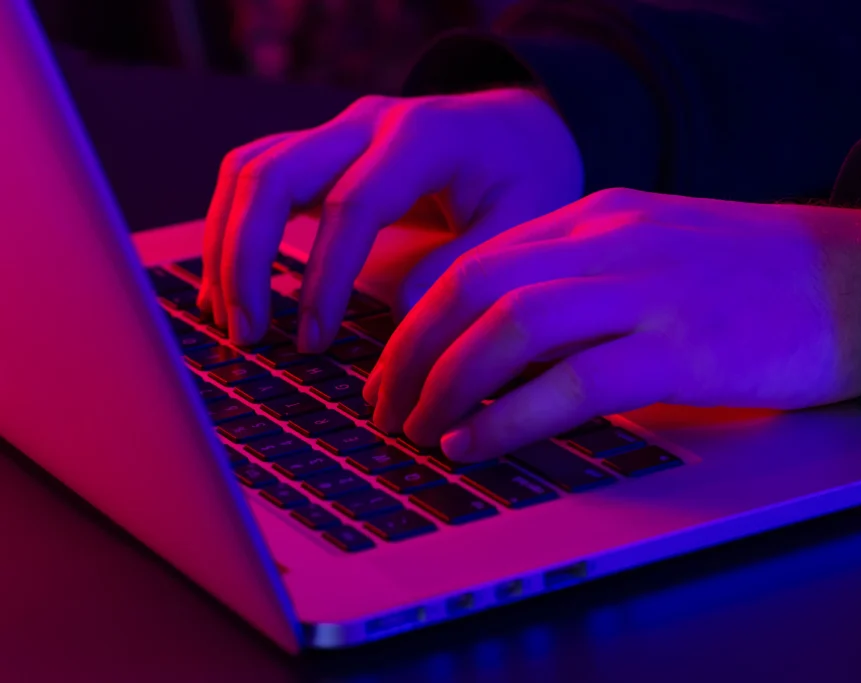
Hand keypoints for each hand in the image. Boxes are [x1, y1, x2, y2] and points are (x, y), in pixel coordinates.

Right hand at [198, 88, 582, 349]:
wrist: (521, 133)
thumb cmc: (527, 180)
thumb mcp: (524, 226)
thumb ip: (462, 270)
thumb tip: (396, 329)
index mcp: (422, 135)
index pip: (351, 204)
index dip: (324, 279)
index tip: (313, 342)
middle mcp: (367, 122)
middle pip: (271, 174)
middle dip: (244, 258)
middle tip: (247, 334)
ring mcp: (337, 131)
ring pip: (248, 171)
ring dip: (225, 246)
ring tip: (230, 320)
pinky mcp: (323, 152)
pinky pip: (256, 179)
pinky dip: (233, 230)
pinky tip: (232, 287)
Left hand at [364, 189, 860, 461]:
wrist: (860, 280)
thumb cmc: (752, 277)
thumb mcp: (652, 250)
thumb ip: (579, 278)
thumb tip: (497, 338)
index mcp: (598, 217)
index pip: (477, 260)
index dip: (417, 319)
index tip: (393, 367)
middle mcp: (611, 241)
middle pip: (474, 286)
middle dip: (411, 352)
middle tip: (386, 406)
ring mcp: (648, 290)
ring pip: (511, 326)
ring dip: (447, 384)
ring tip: (420, 430)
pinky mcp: (684, 348)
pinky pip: (573, 381)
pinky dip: (509, 417)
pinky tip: (478, 445)